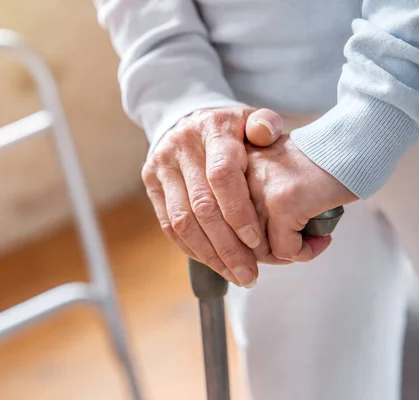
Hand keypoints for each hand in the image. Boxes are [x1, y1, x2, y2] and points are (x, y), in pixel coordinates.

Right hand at [142, 106, 283, 286]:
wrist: (188, 118)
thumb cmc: (232, 128)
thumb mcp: (252, 119)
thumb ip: (267, 125)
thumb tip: (265, 134)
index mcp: (213, 129)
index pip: (222, 176)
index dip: (238, 212)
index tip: (256, 241)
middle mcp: (182, 146)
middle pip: (202, 206)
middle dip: (227, 246)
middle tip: (249, 274)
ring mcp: (162, 165)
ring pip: (182, 221)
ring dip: (209, 254)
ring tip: (235, 275)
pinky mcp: (151, 183)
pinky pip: (169, 224)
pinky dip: (191, 248)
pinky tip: (213, 263)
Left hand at [245, 135, 357, 263]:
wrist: (350, 144)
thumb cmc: (317, 164)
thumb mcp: (274, 176)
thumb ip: (256, 202)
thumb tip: (251, 248)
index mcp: (233, 171)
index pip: (226, 222)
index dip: (252, 240)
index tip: (278, 241)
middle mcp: (240, 178)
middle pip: (241, 239)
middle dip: (271, 252)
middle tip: (298, 247)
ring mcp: (261, 190)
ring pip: (261, 248)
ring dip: (290, 254)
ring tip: (312, 242)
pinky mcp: (284, 203)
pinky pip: (286, 249)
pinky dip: (305, 252)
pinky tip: (322, 239)